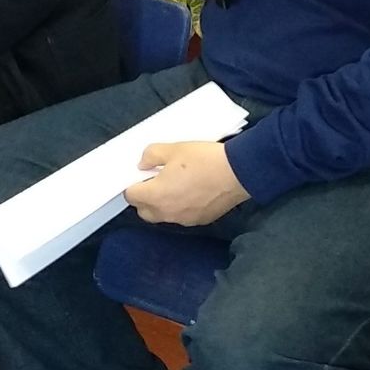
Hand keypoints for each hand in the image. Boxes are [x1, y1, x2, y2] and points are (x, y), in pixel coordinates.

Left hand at [123, 141, 249, 226]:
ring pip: (163, 216)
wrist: (238, 172)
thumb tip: (142, 164)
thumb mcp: (173, 148)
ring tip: (174, 185)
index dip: (133, 184)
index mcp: (156, 196)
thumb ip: (150, 155)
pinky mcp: (200, 221)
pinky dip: (180, 207)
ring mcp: (184, 219)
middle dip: (144, 198)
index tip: (141, 175)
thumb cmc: (204, 160)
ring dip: (162, 204)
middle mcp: (167, 213)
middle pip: (144, 211)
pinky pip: (181, 217)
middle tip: (154, 180)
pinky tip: (191, 191)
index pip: (131, 196)